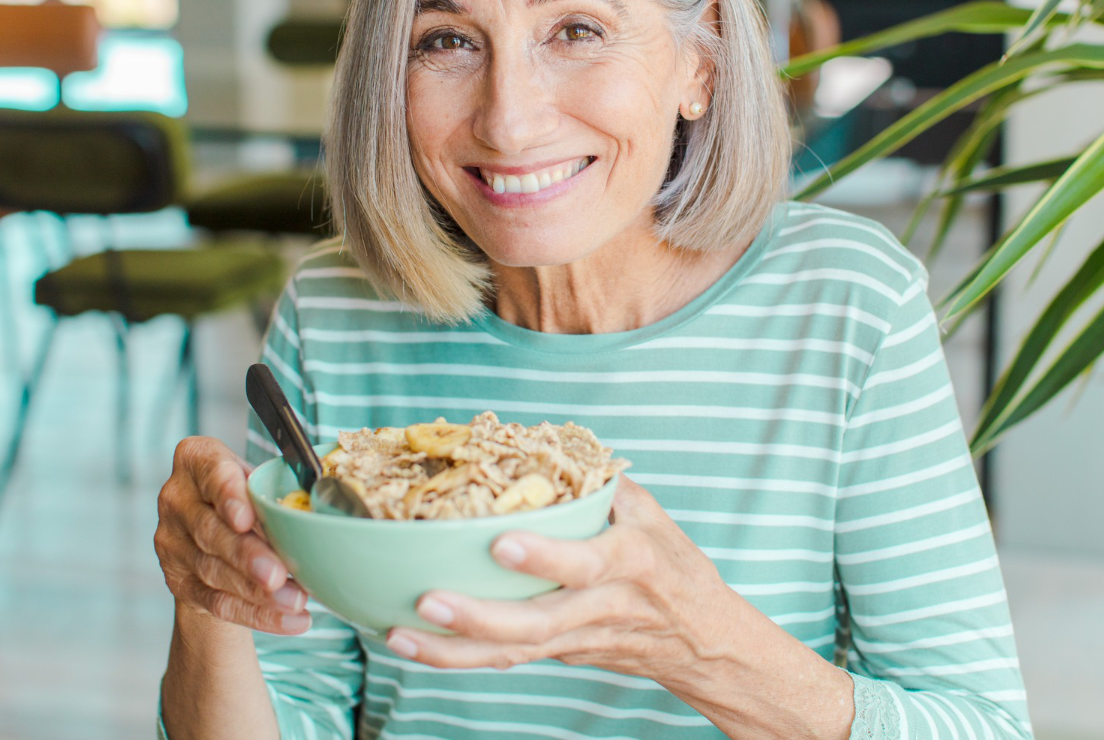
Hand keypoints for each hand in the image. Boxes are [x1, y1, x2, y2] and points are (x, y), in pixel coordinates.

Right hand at [154, 437, 309, 634]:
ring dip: (258, 592)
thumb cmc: (247, 495)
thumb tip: (315, 516)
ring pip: (214, 571)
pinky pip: (219, 603)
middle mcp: (176, 499)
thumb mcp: (259, 480)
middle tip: (278, 574)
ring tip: (297, 601)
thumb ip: (275, 491)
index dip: (228, 496)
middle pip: (210, 530)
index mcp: (196, 460)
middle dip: (247, 555)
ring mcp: (172, 543)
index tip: (247, 519)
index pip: (210, 472)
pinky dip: (259, 614)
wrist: (216, 536)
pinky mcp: (179, 582)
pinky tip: (290, 619)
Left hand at [384, 477, 749, 688]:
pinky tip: (411, 645)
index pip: (588, 563)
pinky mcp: (560, 656)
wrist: (705, 643)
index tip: (502, 543)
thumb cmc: (675, 568)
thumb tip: (548, 444)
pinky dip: (458, 657)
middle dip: (480, 618)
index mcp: (630, 564)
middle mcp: (601, 608)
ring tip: (397, 634)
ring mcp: (578, 639)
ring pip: (514, 652)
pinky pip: (507, 660)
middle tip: (427, 602)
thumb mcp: (652, 516)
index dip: (547, 557)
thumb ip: (603, 484)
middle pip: (538, 622)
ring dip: (453, 650)